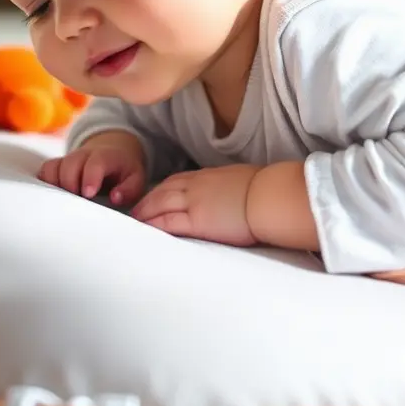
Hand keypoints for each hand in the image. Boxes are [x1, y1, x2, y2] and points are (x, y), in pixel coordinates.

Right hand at [38, 142, 145, 205]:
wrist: (113, 154)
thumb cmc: (124, 172)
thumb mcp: (135, 179)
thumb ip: (129, 189)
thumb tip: (115, 198)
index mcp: (105, 156)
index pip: (95, 163)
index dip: (90, 177)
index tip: (88, 194)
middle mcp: (84, 155)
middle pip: (70, 164)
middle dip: (70, 184)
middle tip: (76, 204)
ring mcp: (68, 159)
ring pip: (54, 167)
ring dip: (55, 186)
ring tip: (64, 204)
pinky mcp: (57, 166)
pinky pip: (45, 171)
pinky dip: (45, 184)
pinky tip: (53, 199)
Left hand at [132, 165, 257, 246]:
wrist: (269, 197)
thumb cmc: (266, 191)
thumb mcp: (246, 182)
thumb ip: (233, 188)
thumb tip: (237, 195)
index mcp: (211, 176)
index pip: (180, 180)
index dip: (165, 188)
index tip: (157, 195)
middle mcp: (198, 186)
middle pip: (164, 190)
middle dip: (149, 199)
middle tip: (137, 209)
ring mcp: (194, 202)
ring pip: (160, 204)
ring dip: (145, 212)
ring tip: (135, 221)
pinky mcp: (196, 221)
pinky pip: (167, 222)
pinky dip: (153, 224)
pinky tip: (145, 229)